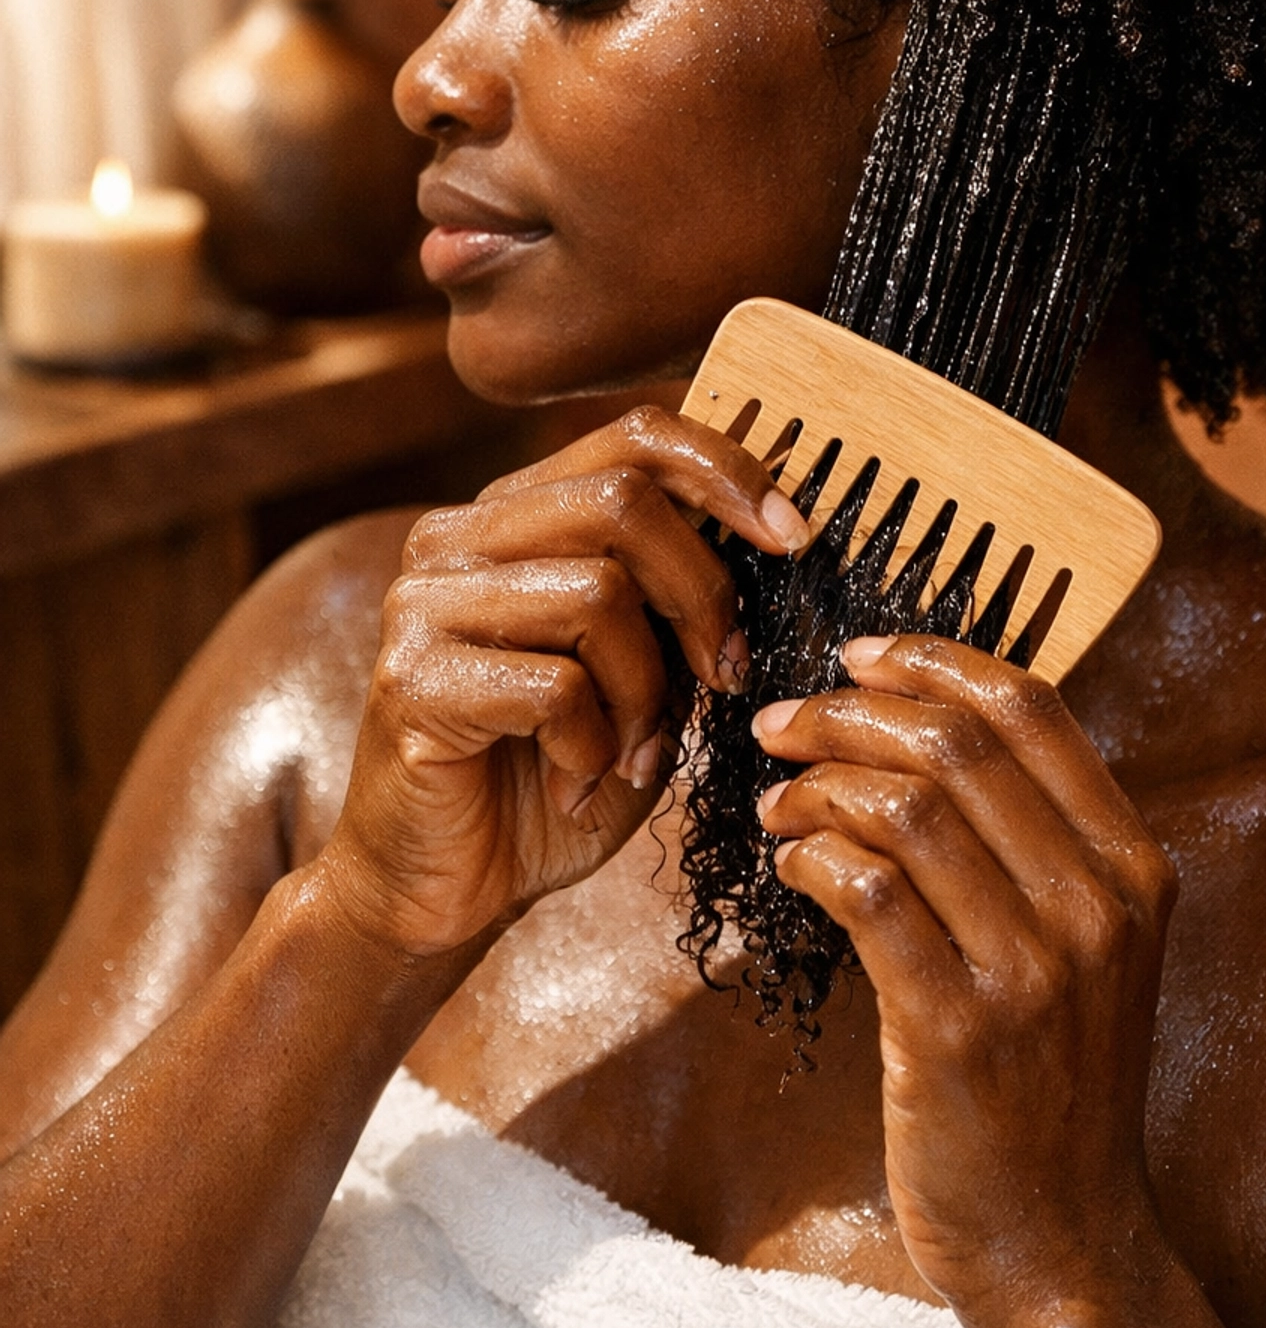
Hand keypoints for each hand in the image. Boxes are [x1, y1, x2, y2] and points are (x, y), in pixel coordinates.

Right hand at [314, 406, 806, 962]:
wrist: (441, 890)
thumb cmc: (548, 780)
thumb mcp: (640, 675)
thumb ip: (675, 603)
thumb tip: (772, 537)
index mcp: (513, 516)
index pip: (633, 437)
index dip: (724, 471)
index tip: (791, 537)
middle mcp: (455, 538)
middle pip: (623, 500)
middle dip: (701, 593)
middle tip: (723, 676)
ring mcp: (423, 603)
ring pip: (597, 591)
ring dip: (646, 689)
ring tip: (632, 751)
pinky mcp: (412, 679)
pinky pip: (556, 685)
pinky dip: (594, 744)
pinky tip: (576, 779)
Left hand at [753, 634, 1177, 1320]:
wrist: (1063, 1244)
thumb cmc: (1051, 1084)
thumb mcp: (1085, 948)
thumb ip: (1034, 843)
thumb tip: (922, 724)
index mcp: (1134, 865)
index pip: (1031, 707)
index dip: (932, 659)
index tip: (857, 653)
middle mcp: (1098, 904)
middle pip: (955, 743)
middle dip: (845, 713)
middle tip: (779, 723)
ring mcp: (1034, 969)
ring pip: (904, 807)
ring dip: (816, 784)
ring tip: (776, 801)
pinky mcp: (959, 1030)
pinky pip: (866, 892)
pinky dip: (813, 856)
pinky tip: (791, 866)